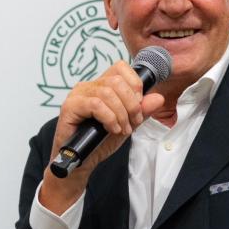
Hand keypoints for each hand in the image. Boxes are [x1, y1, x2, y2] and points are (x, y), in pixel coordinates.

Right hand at [39, 58, 166, 212]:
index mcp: (101, 85)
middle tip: (133, 122)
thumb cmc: (100, 141)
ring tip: (122, 129)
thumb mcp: (128, 124)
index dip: (135, 84)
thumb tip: (158, 97)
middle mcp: (89, 86)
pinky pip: (95, 104)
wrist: (83, 161)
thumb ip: (142, 111)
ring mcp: (78, 95)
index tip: (139, 105)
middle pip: (117, 80)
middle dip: (131, 103)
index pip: (121, 68)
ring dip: (121, 114)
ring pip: (107, 92)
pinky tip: (111, 129)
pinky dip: (109, 118)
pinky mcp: (70, 106)